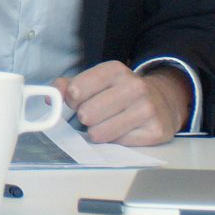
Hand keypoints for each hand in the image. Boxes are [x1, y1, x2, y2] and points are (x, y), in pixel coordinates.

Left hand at [56, 62, 192, 146]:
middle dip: (85, 118)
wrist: (163, 101)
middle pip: (86, 113)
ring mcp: (147, 108)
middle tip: (95, 115)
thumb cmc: (120, 93)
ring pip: (100, 133)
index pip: (76, 89)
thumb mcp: (96, 81)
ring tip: (109, 123)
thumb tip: (52, 96)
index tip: (76, 101)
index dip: (71, 100)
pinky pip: (118, 144)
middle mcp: (134, 86)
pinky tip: (126, 130)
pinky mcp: (155, 130)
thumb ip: (69, 86)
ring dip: (99, 132)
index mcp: (115, 70)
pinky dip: (117, 141)